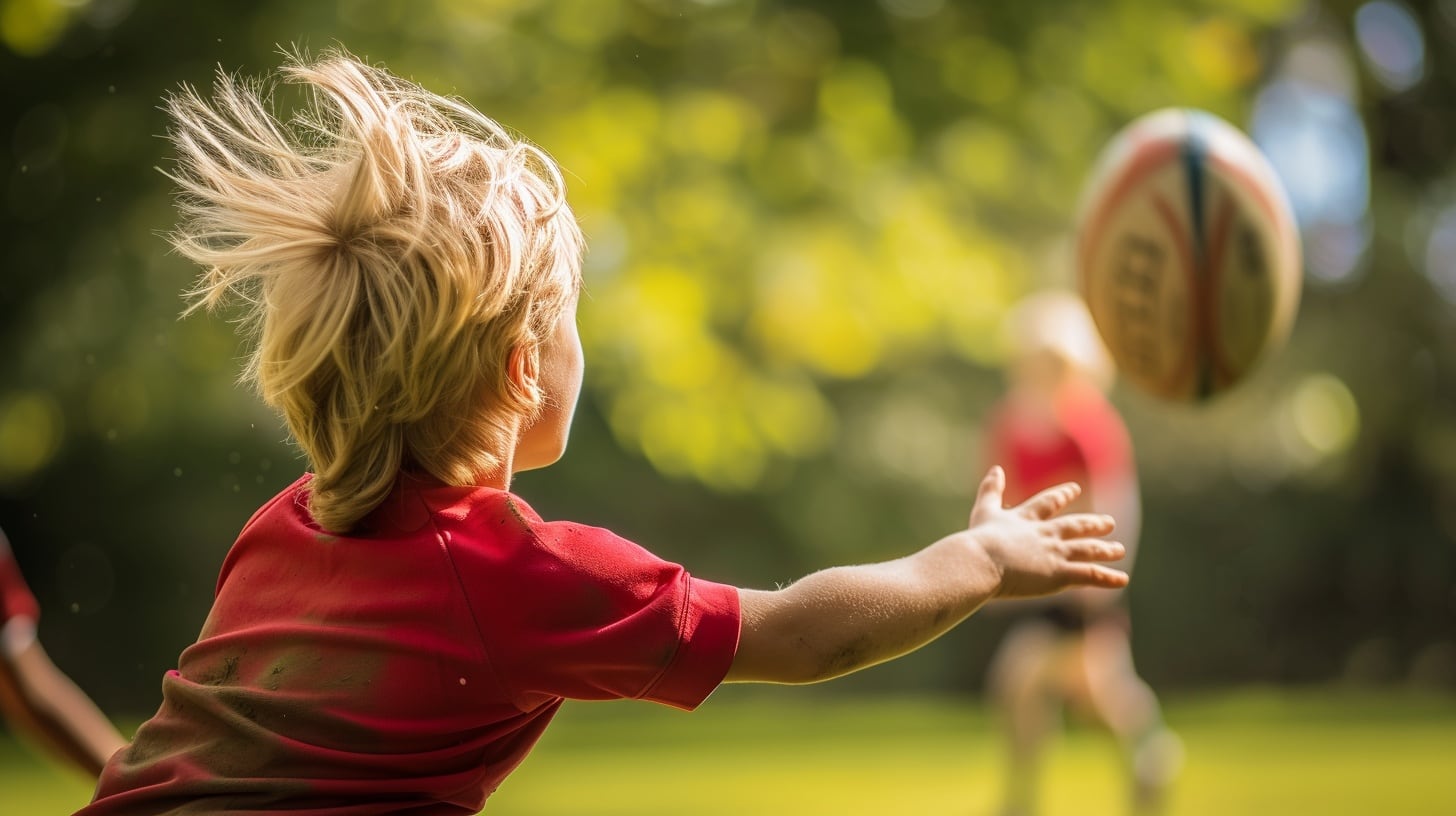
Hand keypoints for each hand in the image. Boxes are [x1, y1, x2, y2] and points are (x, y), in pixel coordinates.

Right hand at [967, 466, 1128, 598]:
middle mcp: (1046, 534)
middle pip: (1075, 526)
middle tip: (1109, 522)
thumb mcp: (984, 510)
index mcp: (1027, 519)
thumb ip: (991, 489)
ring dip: (1105, 550)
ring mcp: (1055, 553)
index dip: (1063, 495)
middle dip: (1093, 524)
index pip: (1049, 503)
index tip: (1075, 489)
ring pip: (1087, 550)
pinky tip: (1122, 579)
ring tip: (1120, 550)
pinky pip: (1090, 575)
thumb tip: (995, 468)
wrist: (982, 561)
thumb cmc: (979, 539)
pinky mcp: (1060, 574)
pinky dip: (1107, 577)